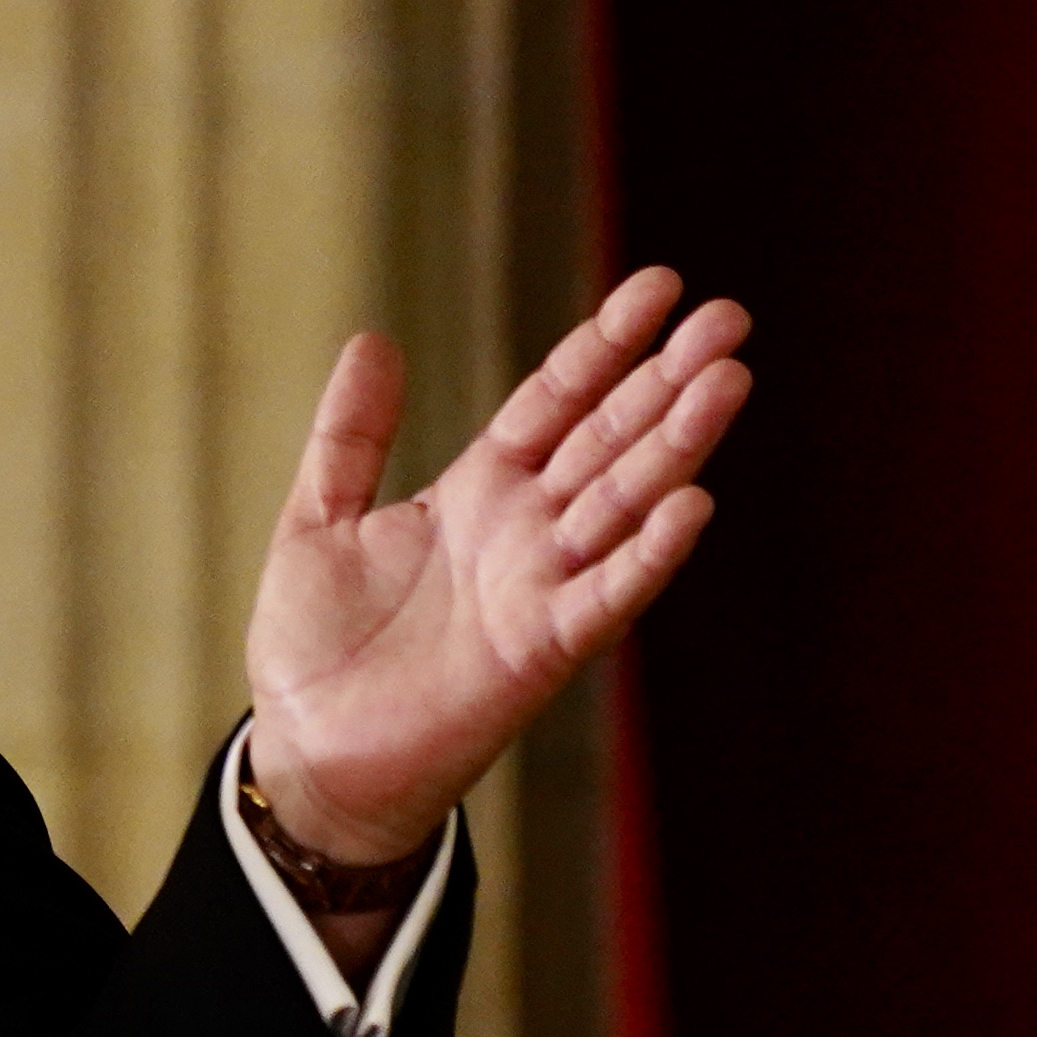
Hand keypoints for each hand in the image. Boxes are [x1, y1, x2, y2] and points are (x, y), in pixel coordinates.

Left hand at [245, 269, 751, 863]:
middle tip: (728, 317)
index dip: (606, 344)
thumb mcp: (319, 518)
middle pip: (610, 438)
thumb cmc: (318, 644)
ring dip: (677, 444)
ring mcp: (539, 587)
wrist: (308, 751)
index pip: (558, 400)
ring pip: (624, 501)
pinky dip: (647, 553)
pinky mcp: (539, 649)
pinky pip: (604, 594)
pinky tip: (695, 502)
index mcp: (479, 490)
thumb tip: (374, 338)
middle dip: (666, 379)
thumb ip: (351, 436)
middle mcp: (525, 531)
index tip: (660, 285)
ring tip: (727, 378)